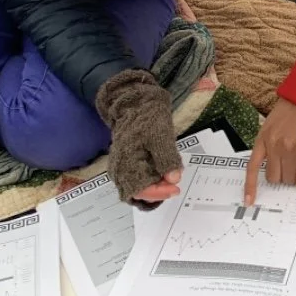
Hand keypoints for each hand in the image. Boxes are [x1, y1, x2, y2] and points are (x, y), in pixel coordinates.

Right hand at [96, 69, 183, 205]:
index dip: (158, 192)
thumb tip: (174, 179)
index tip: (175, 189)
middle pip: (136, 191)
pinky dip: (150, 179)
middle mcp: (120, 167)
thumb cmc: (148, 117)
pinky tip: (162, 174)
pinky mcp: (126, 162)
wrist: (136, 103)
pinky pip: (136, 177)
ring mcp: (121, 165)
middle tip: (175, 185)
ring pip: (136, 186)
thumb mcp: (161, 137)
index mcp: (126, 162)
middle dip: (157, 191)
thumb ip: (167, 159)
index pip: (139, 189)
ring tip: (170, 178)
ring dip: (154, 186)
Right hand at [245, 98, 295, 203]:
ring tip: (287, 160)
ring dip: (280, 173)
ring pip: (273, 177)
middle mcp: (289, 149)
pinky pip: (252, 167)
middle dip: (295, 174)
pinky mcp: (261, 139)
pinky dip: (250, 185)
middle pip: (288, 180)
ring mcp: (273, 144)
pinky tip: (249, 199)